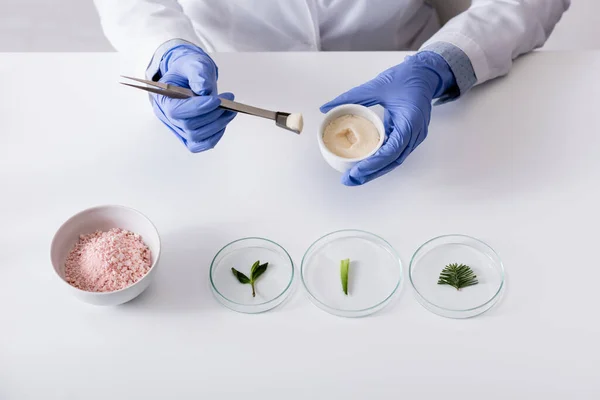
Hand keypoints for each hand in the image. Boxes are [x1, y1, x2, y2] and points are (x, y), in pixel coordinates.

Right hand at [151, 44, 235, 152]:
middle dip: (212, 114)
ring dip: (218, 123)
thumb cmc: (190, 70)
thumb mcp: (193, 63)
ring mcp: (180, 129)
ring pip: (198, 136)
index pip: (177, 111)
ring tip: (231, 108)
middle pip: (189, 125)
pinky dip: (216, 135)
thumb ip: (197, 73)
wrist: (193, 76)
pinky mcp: (191, 136)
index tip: (217, 100)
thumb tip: (204, 89)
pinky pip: (203, 144)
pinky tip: (224, 120)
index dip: (197, 108)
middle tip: (229, 100)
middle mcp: (168, 117)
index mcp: (163, 99)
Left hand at [320, 52, 455, 185]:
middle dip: (371, 173)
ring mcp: (414, 136)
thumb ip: (351, 97)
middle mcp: (414, 133)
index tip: (356, 171)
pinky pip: (395, 153)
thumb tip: (326, 107)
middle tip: (349, 179)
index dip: (373, 163)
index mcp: (409, 121)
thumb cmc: (406, 77)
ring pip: (394, 160)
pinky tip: (366, 166)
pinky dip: (381, 161)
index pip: (391, 150)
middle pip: (392, 161)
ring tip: (355, 177)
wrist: (425, 74)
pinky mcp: (410, 136)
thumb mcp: (376, 86)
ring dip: (375, 170)